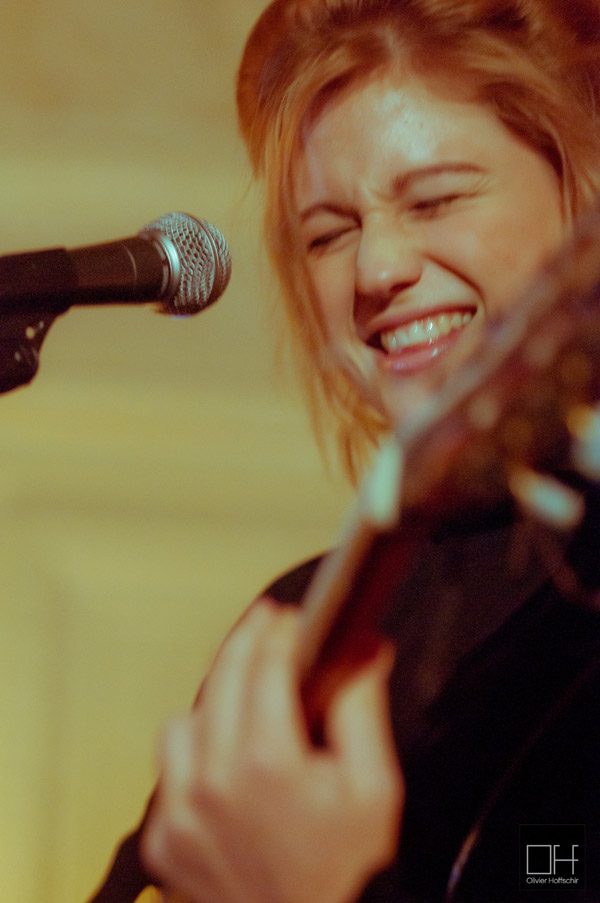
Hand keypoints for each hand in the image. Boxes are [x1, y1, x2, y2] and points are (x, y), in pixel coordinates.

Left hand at [141, 599, 403, 902]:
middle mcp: (212, 784)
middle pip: (219, 679)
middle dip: (245, 643)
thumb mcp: (374, 789)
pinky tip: (224, 762)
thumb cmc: (348, 874)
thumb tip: (362, 647)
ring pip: (183, 721)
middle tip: (264, 628)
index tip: (289, 618)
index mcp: (268, 764)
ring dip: (213, 702)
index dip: (280, 632)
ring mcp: (180, 814)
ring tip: (243, 702)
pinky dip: (194, 757)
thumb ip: (361, 709)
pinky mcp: (162, 842)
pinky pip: (168, 773)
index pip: (266, 666)